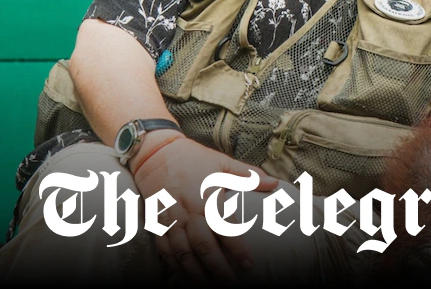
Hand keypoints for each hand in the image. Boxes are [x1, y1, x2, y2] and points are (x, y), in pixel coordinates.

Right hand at [130, 132, 278, 282]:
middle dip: (217, 268)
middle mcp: (188, 213)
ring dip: (195, 272)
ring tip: (208, 286)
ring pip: (182, 253)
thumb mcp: (223, 163)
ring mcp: (170, 220)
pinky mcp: (157, 224)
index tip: (249, 264)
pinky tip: (184, 277)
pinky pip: (165, 250)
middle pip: (203, 246)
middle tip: (231, 283)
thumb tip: (274, 183)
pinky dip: (174, 266)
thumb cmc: (194, 159)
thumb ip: (249, 176)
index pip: (225, 229)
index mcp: (207, 199)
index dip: (237, 249)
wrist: (156, 154)